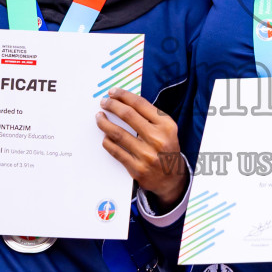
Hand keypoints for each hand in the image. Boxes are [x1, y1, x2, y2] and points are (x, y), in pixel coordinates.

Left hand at [96, 89, 186, 206]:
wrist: (172, 179)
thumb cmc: (166, 150)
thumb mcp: (167, 130)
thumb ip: (150, 116)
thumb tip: (124, 102)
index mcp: (166, 125)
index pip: (140, 104)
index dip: (124, 96)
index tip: (113, 92)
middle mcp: (157, 139)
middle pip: (128, 115)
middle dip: (112, 105)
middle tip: (104, 102)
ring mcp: (146, 154)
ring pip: (118, 134)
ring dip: (104, 123)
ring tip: (99, 117)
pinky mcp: (137, 168)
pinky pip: (116, 151)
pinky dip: (107, 142)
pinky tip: (105, 136)